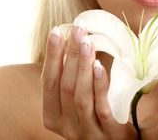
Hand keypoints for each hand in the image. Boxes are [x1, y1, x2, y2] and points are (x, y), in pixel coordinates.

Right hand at [41, 24, 136, 139]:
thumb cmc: (96, 117)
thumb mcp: (77, 102)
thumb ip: (71, 80)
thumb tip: (72, 40)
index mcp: (53, 117)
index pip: (48, 82)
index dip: (52, 56)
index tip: (57, 31)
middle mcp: (66, 127)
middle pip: (64, 86)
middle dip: (69, 54)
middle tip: (77, 29)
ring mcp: (88, 132)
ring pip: (80, 96)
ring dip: (82, 66)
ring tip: (87, 41)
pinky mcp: (109, 134)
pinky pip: (101, 108)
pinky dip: (99, 85)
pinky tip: (100, 66)